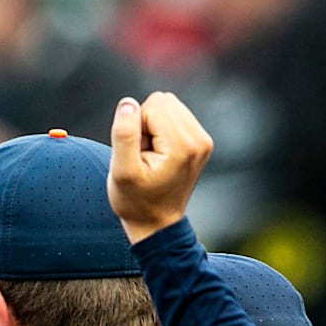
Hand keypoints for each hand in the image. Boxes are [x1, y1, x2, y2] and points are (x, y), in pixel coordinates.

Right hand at [107, 92, 213, 242]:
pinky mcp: (200, 141)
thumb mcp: (122, 171)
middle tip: (143, 155)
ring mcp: (203, 140)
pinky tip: (158, 154)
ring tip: (150, 156)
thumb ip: (124, 135)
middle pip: (162, 101)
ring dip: (151, 127)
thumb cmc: (136, 202)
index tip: (137, 155)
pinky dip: (159, 131)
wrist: (155, 223)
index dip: (135, 127)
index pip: (152, 106)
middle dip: (144, 124)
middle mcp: (200, 139)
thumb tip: (129, 103)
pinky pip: (174, 116)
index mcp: (184, 146)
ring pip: (168, 106)